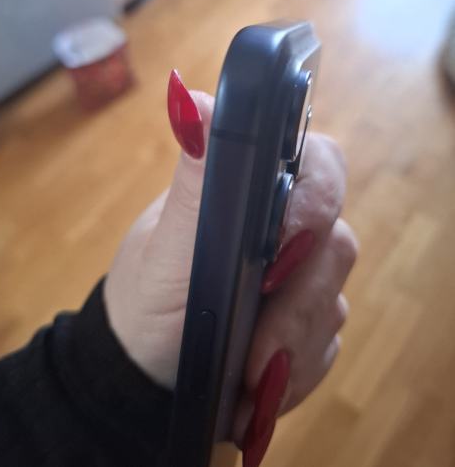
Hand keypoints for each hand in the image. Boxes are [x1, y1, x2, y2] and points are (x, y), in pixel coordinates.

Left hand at [104, 71, 357, 465]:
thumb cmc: (148, 297)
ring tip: (246, 371)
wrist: (144, 371)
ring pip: (335, 302)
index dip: (317, 197)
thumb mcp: (169, 243)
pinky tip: (254, 383)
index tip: (285, 244)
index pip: (318, 163)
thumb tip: (192, 98)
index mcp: (254, 190)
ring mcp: (302, 278)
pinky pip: (326, 347)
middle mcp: (286, 227)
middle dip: (298, 300)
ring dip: (291, 344)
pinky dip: (292, 372)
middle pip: (337, 241)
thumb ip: (195, 178)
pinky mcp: (308, 327)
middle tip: (257, 341)